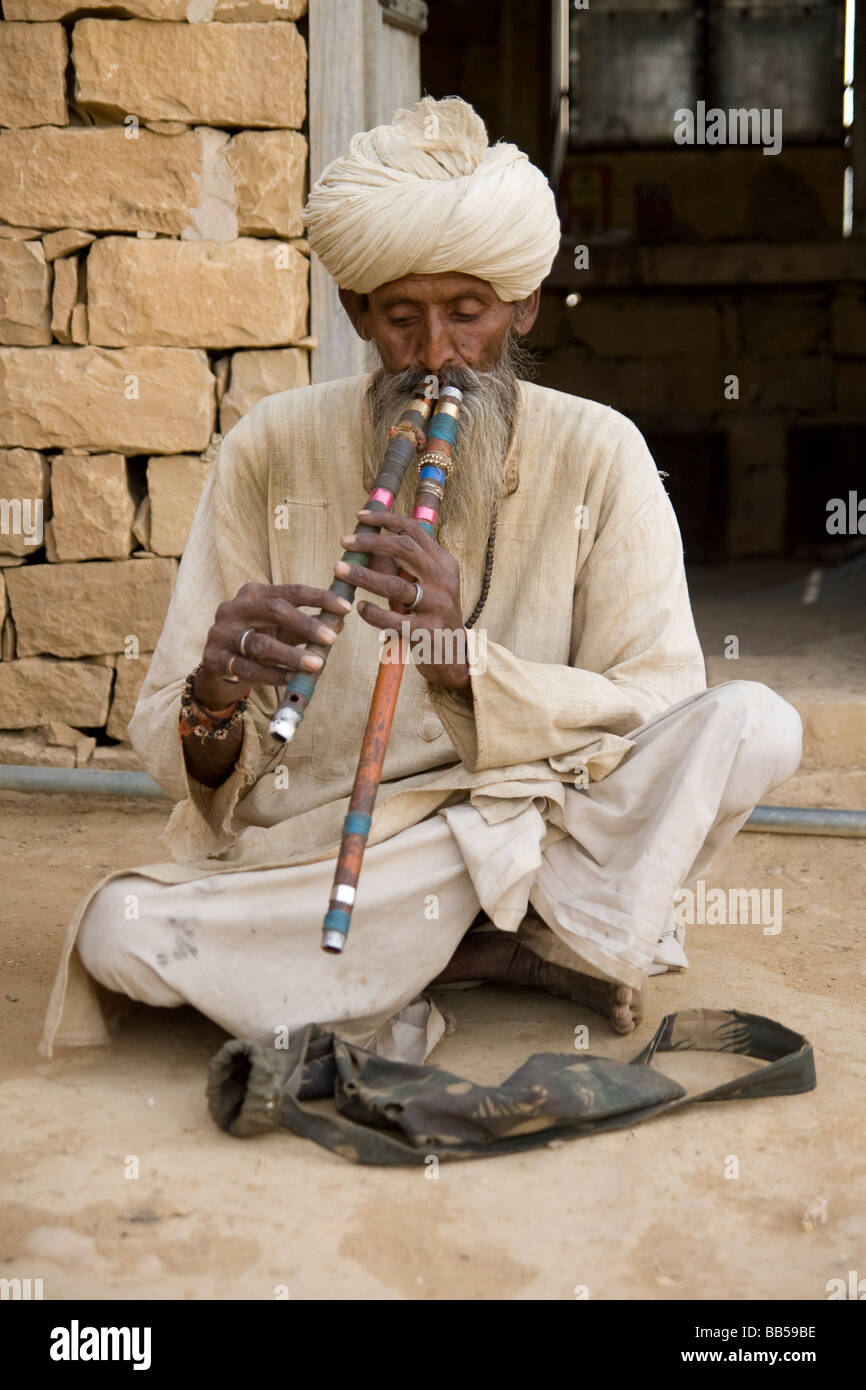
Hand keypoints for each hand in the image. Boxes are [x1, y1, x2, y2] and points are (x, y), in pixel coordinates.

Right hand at [195, 581, 352, 709]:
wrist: (219, 665)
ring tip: (316, 664)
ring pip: (260, 643)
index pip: (292, 591)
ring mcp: (221, 633)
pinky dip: (272, 674)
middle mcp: (234, 608)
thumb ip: (306, 627)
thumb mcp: (281, 631)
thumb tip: (339, 623)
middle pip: (274, 609)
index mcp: (254, 594)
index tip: (345, 607)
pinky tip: (291, 679)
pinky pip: (248, 668)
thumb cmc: (257, 642)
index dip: (320, 597)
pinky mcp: (214, 658)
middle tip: (331, 638)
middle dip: (305, 624)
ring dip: (291, 655)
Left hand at [334, 509, 470, 690]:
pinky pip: (394, 620)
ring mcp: (438, 606)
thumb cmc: (431, 616)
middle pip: (405, 549)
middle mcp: (443, 580)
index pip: (414, 530)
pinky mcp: (428, 631)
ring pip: (395, 585)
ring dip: (363, 576)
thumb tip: (364, 547)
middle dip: (371, 541)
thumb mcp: (423, 585)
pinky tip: (360, 608)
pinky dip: (374, 613)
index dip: (386, 519)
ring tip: (339, 570)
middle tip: (345, 541)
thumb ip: (399, 567)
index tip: (360, 517)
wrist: (454, 655)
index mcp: (443, 563)